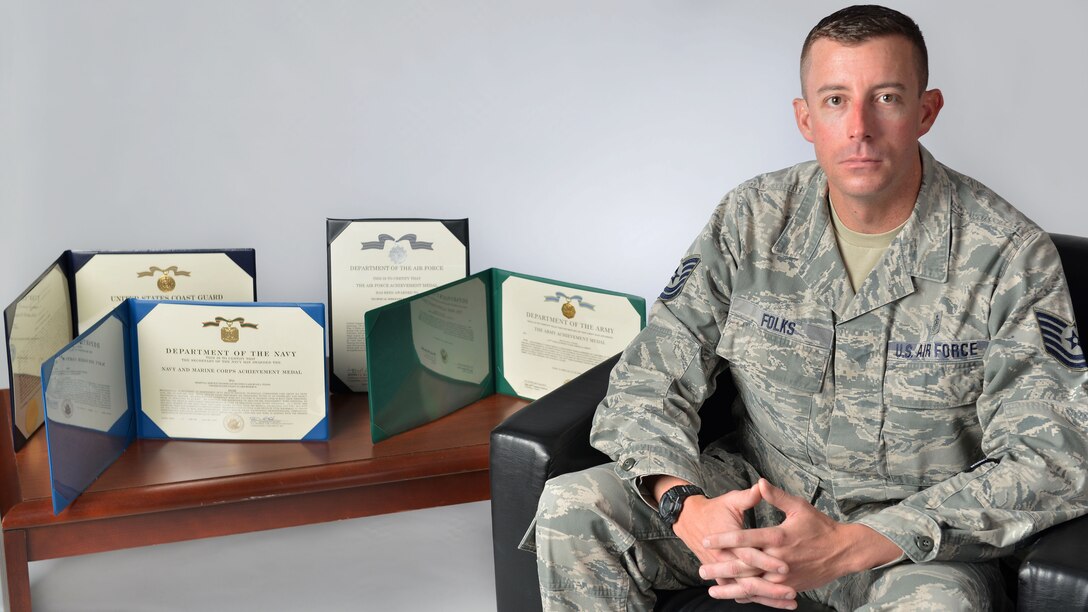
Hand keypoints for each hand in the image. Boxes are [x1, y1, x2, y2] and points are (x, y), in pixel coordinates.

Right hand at [661, 480, 796, 608]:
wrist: (690, 520)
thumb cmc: (715, 509)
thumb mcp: (731, 500)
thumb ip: (749, 496)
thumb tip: (763, 484)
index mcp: (728, 539)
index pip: (749, 554)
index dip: (767, 560)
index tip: (785, 566)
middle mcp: (724, 558)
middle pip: (748, 578)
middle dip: (771, 587)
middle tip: (792, 591)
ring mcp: (722, 570)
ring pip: (746, 589)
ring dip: (767, 597)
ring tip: (790, 601)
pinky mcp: (723, 577)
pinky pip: (741, 592)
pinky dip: (758, 599)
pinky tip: (776, 604)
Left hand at [701, 479, 900, 595]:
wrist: (843, 551)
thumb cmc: (820, 526)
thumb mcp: (799, 507)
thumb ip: (776, 497)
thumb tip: (760, 482)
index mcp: (779, 537)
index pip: (745, 538)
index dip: (724, 539)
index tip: (707, 539)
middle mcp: (779, 559)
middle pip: (745, 566)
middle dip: (721, 569)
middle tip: (700, 570)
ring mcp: (784, 576)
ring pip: (753, 585)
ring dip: (731, 588)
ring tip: (712, 590)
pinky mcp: (790, 586)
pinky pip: (766, 594)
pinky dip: (749, 596)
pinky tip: (735, 596)